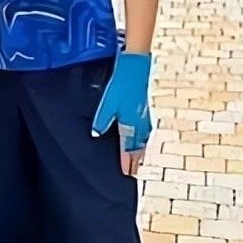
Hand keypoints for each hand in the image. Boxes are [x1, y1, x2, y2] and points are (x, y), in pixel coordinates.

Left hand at [91, 52, 152, 176]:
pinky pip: (146, 133)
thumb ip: (102, 119)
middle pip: (139, 149)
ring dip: (140, 153)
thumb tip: (96, 134)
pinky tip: (141, 141)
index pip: (129, 149)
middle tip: (133, 173)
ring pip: (143, 141)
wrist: (136, 67)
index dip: (127, 162)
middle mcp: (141, 124)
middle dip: (136, 161)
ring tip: (138, 163)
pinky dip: (143, 142)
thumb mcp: (108, 102)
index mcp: (131, 124)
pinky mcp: (146, 111)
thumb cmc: (121, 84)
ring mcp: (145, 117)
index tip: (127, 174)